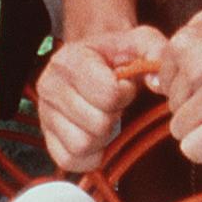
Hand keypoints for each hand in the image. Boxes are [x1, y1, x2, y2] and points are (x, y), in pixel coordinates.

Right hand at [36, 28, 165, 170]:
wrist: (94, 62)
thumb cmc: (117, 55)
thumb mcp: (140, 41)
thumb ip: (157, 51)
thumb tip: (157, 83)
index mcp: (69, 60)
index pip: (108, 94)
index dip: (125, 93)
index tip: (123, 85)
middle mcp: (49, 86)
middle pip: (97, 124)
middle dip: (116, 117)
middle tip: (116, 105)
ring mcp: (44, 114)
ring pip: (82, 145)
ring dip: (104, 138)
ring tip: (106, 119)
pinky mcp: (48, 139)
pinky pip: (71, 160)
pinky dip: (91, 155)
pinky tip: (98, 136)